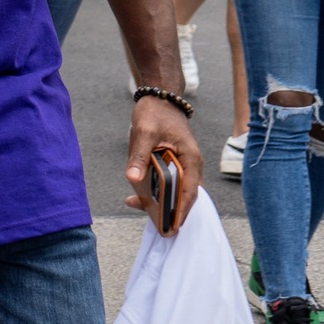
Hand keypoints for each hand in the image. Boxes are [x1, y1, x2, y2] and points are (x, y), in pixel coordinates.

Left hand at [123, 96, 202, 235]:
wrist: (159, 98)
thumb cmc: (155, 113)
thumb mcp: (144, 133)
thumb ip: (139, 156)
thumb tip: (131, 178)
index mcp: (191, 159)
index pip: (190, 192)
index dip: (181, 210)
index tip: (172, 225)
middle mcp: (191, 164)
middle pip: (184, 195)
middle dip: (170, 210)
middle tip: (156, 226)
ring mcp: (183, 164)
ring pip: (175, 190)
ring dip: (161, 201)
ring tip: (140, 208)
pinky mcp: (173, 163)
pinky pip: (168, 182)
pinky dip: (156, 190)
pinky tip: (138, 195)